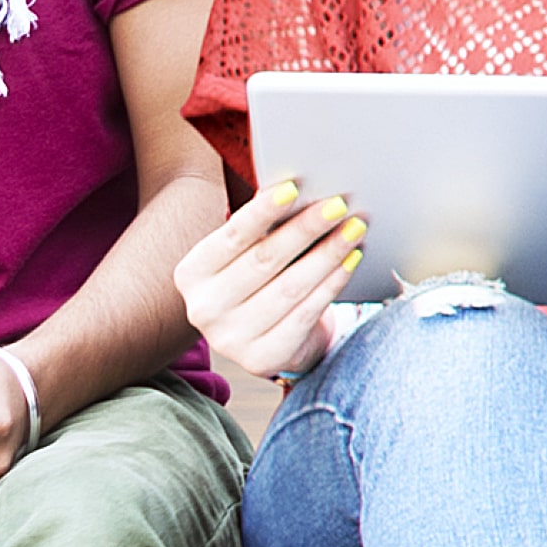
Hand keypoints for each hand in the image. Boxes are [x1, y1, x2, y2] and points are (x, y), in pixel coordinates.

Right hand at [180, 177, 362, 379]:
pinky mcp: (262, 359)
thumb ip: (263, 225)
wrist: (269, 340)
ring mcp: (230, 339)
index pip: (233, 235)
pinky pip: (306, 314)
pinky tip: (351, 261)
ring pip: (290, 287)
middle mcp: (203, 308)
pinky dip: (332, 284)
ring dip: (327, 254)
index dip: (263, 211)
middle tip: (339, 205)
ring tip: (354, 230)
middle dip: (306, 229)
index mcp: (191, 274)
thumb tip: (295, 188)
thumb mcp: (249, 254)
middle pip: (264, 260)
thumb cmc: (261, 280)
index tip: (294, 187)